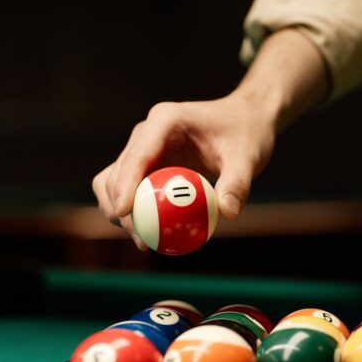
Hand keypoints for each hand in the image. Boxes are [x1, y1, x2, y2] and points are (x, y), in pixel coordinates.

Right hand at [91, 29, 327, 249]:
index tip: (123, 213)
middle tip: (143, 240)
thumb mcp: (247, 158)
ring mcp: (144, 147)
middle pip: (119, 170)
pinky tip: (150, 233)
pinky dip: (135, 211)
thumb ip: (237, 184)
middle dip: (120, 206)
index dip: (124, 183)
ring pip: (115, 181)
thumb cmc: (246, 135)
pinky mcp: (149, 162)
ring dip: (120, 211)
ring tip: (144, 241)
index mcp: (166, 120)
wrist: (246, 121)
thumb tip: (227, 214)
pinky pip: (132, 189)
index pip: (138, 154)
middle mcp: (148, 131)